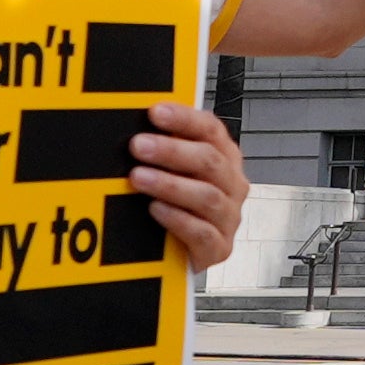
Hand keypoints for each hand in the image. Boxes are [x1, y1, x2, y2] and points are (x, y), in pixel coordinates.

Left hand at [125, 100, 248, 273]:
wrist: (185, 252)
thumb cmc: (180, 204)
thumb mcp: (176, 171)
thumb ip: (166, 146)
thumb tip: (133, 123)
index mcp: (224, 157)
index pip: (211, 130)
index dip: (184, 119)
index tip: (155, 112)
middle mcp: (231, 184)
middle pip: (209, 161)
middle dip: (171, 151)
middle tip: (138, 146)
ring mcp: (228, 217)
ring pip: (206, 196)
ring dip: (170, 184)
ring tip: (139, 178)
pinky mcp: (219, 247)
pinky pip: (202, 232)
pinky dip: (177, 219)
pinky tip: (155, 209)